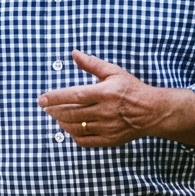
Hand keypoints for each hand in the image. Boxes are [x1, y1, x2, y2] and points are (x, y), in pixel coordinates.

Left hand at [37, 52, 194, 148]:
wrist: (152, 111)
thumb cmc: (132, 89)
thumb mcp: (114, 72)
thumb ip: (92, 64)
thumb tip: (74, 53)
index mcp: (105, 93)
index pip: (74, 96)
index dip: (55, 98)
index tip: (42, 99)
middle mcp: (104, 111)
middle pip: (71, 113)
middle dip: (54, 111)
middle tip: (47, 108)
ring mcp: (106, 127)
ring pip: (76, 128)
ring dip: (62, 123)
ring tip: (57, 117)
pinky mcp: (109, 139)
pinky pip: (85, 141)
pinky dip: (74, 136)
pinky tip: (70, 129)